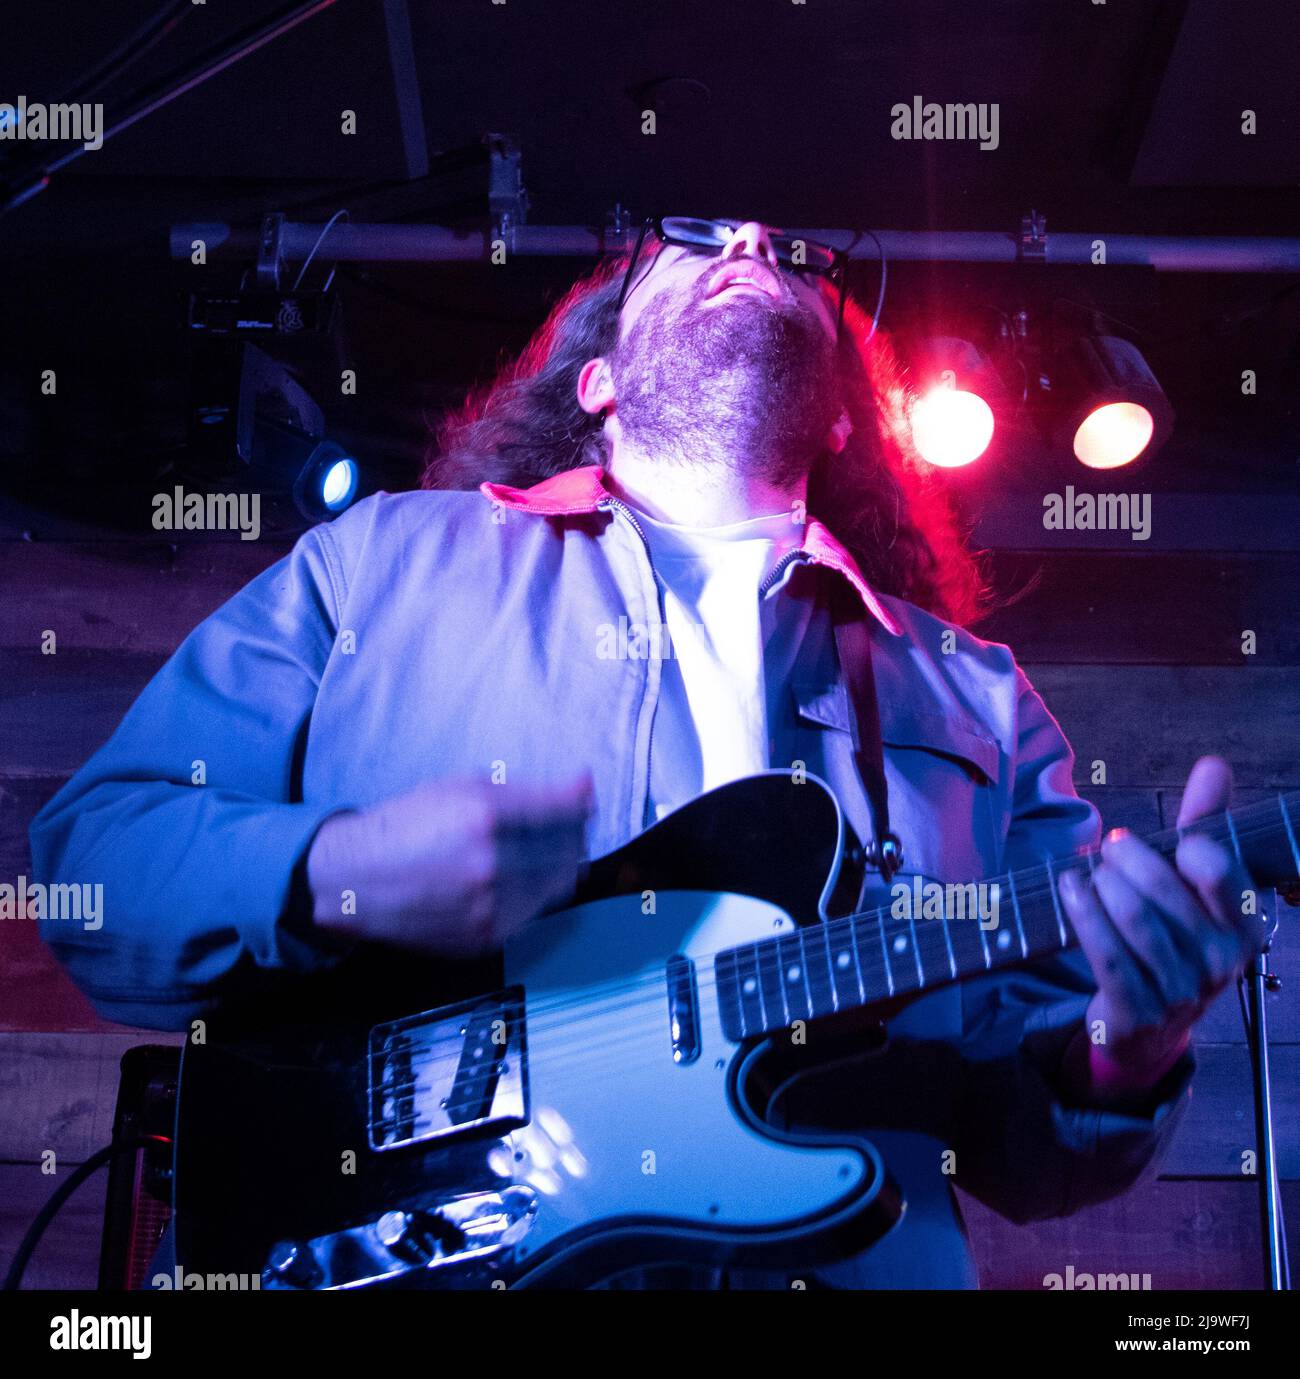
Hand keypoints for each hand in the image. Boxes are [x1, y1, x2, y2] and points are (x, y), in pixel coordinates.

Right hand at [305, 775, 592, 957]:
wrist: (355, 880)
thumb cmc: (406, 825)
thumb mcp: (462, 787)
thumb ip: (528, 788)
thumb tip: (585, 785)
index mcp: (484, 817)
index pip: (567, 810)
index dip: (580, 799)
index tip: (581, 793)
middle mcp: (492, 865)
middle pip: (570, 848)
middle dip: (570, 831)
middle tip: (553, 822)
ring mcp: (490, 907)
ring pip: (559, 884)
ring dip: (553, 864)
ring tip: (523, 850)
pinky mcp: (487, 938)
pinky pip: (534, 911)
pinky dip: (530, 892)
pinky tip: (502, 878)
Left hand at [1059, 756, 1262, 1104]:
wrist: (1151, 1023)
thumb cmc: (1176, 935)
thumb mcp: (1196, 882)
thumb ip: (1206, 823)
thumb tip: (1214, 764)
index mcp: (1244, 926)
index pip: (1222, 873)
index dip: (1194, 848)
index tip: (1177, 841)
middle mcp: (1220, 962)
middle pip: (1163, 892)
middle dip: (1129, 857)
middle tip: (1112, 844)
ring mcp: (1179, 990)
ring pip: (1131, 919)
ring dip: (1102, 883)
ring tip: (1091, 869)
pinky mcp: (1137, 1009)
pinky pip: (1104, 952)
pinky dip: (1082, 912)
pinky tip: (1070, 889)